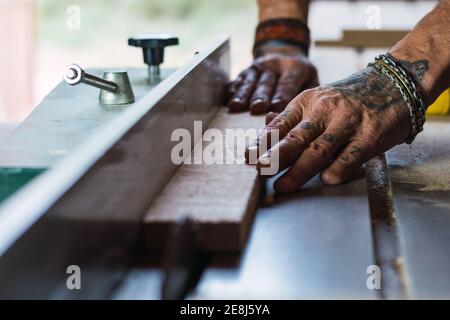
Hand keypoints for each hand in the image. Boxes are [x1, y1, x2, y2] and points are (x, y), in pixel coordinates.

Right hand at [226, 45, 317, 113]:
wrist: (283, 50)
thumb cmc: (300, 74)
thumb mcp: (311, 78)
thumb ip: (309, 94)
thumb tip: (306, 115)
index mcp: (294, 68)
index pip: (287, 83)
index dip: (281, 95)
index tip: (275, 107)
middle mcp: (274, 65)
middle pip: (266, 83)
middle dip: (260, 96)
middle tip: (256, 108)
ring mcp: (257, 67)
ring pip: (249, 82)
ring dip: (242, 95)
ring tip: (236, 107)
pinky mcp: (245, 71)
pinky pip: (237, 81)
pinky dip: (231, 90)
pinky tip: (226, 100)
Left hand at [246, 67, 410, 192]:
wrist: (395, 81)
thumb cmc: (350, 96)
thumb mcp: (319, 98)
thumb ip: (294, 116)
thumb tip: (266, 128)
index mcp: (307, 102)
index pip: (280, 125)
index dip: (262, 143)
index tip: (247, 157)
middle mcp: (325, 111)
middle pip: (296, 138)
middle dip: (275, 156)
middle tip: (259, 170)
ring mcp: (348, 123)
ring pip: (319, 149)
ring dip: (299, 170)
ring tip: (283, 185)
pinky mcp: (371, 135)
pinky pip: (352, 155)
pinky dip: (338, 168)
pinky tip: (326, 180)